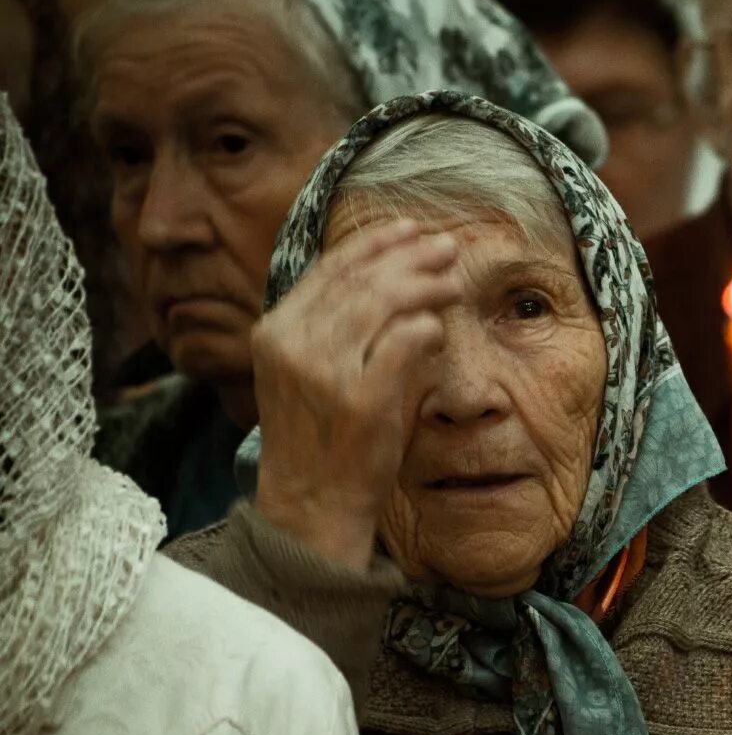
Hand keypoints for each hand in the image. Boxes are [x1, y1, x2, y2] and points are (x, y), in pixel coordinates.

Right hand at [251, 219, 461, 569]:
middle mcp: (294, 344)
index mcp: (276, 331)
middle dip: (410, 257)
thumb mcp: (307, 371)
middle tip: (447, 248)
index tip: (410, 229)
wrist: (310, 505)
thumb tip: (390, 275)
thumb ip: (335, 326)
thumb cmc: (319, 438)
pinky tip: (439, 328)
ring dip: (425, 285)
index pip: (330, 269)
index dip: (374, 244)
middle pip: (361, 279)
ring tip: (452, 282)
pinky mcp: (361, 400)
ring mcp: (325, 372)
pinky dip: (426, 327)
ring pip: (383, 302)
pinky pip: (405, 341)